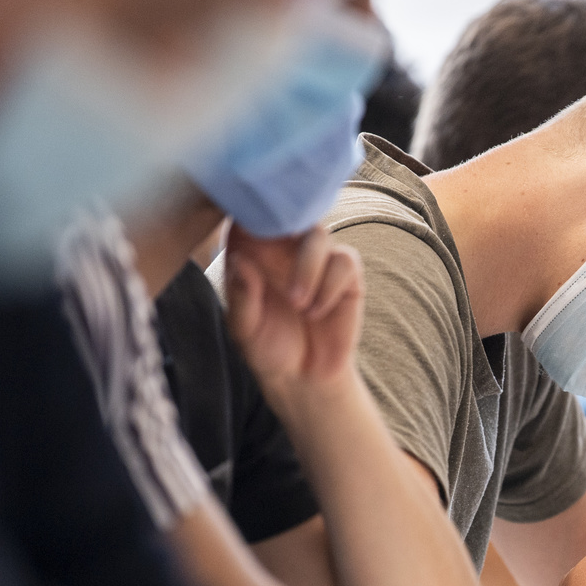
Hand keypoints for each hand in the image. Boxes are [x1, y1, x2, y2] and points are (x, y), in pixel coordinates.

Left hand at [224, 224, 362, 393]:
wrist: (305, 377)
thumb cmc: (268, 348)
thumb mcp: (245, 330)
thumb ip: (242, 298)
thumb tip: (240, 261)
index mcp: (252, 251)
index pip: (248, 214)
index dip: (248, 208)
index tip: (248, 223)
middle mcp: (285, 247)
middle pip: (289, 210)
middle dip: (285, 223)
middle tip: (276, 253)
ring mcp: (317, 257)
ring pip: (319, 234)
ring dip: (308, 269)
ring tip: (298, 305)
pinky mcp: (345, 273)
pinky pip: (344, 261)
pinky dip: (329, 287)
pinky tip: (317, 312)